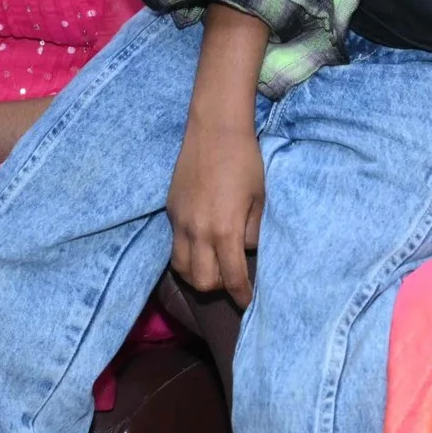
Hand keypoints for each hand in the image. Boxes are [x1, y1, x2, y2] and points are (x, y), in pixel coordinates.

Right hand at [167, 107, 264, 306]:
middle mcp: (198, 232)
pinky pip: (175, 247)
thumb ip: (254, 231)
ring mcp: (180, 223)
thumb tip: (248, 250)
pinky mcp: (171, 212)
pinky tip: (201, 247)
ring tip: (214, 267)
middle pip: (202, 282)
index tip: (248, 302)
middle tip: (233, 279)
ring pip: (182, 269)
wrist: (214, 130)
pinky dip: (188, 256)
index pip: (232, 276)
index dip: (242, 294)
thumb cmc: (245, 161)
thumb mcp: (260, 197)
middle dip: (219, 287)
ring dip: (199, 275)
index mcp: (224, 230)